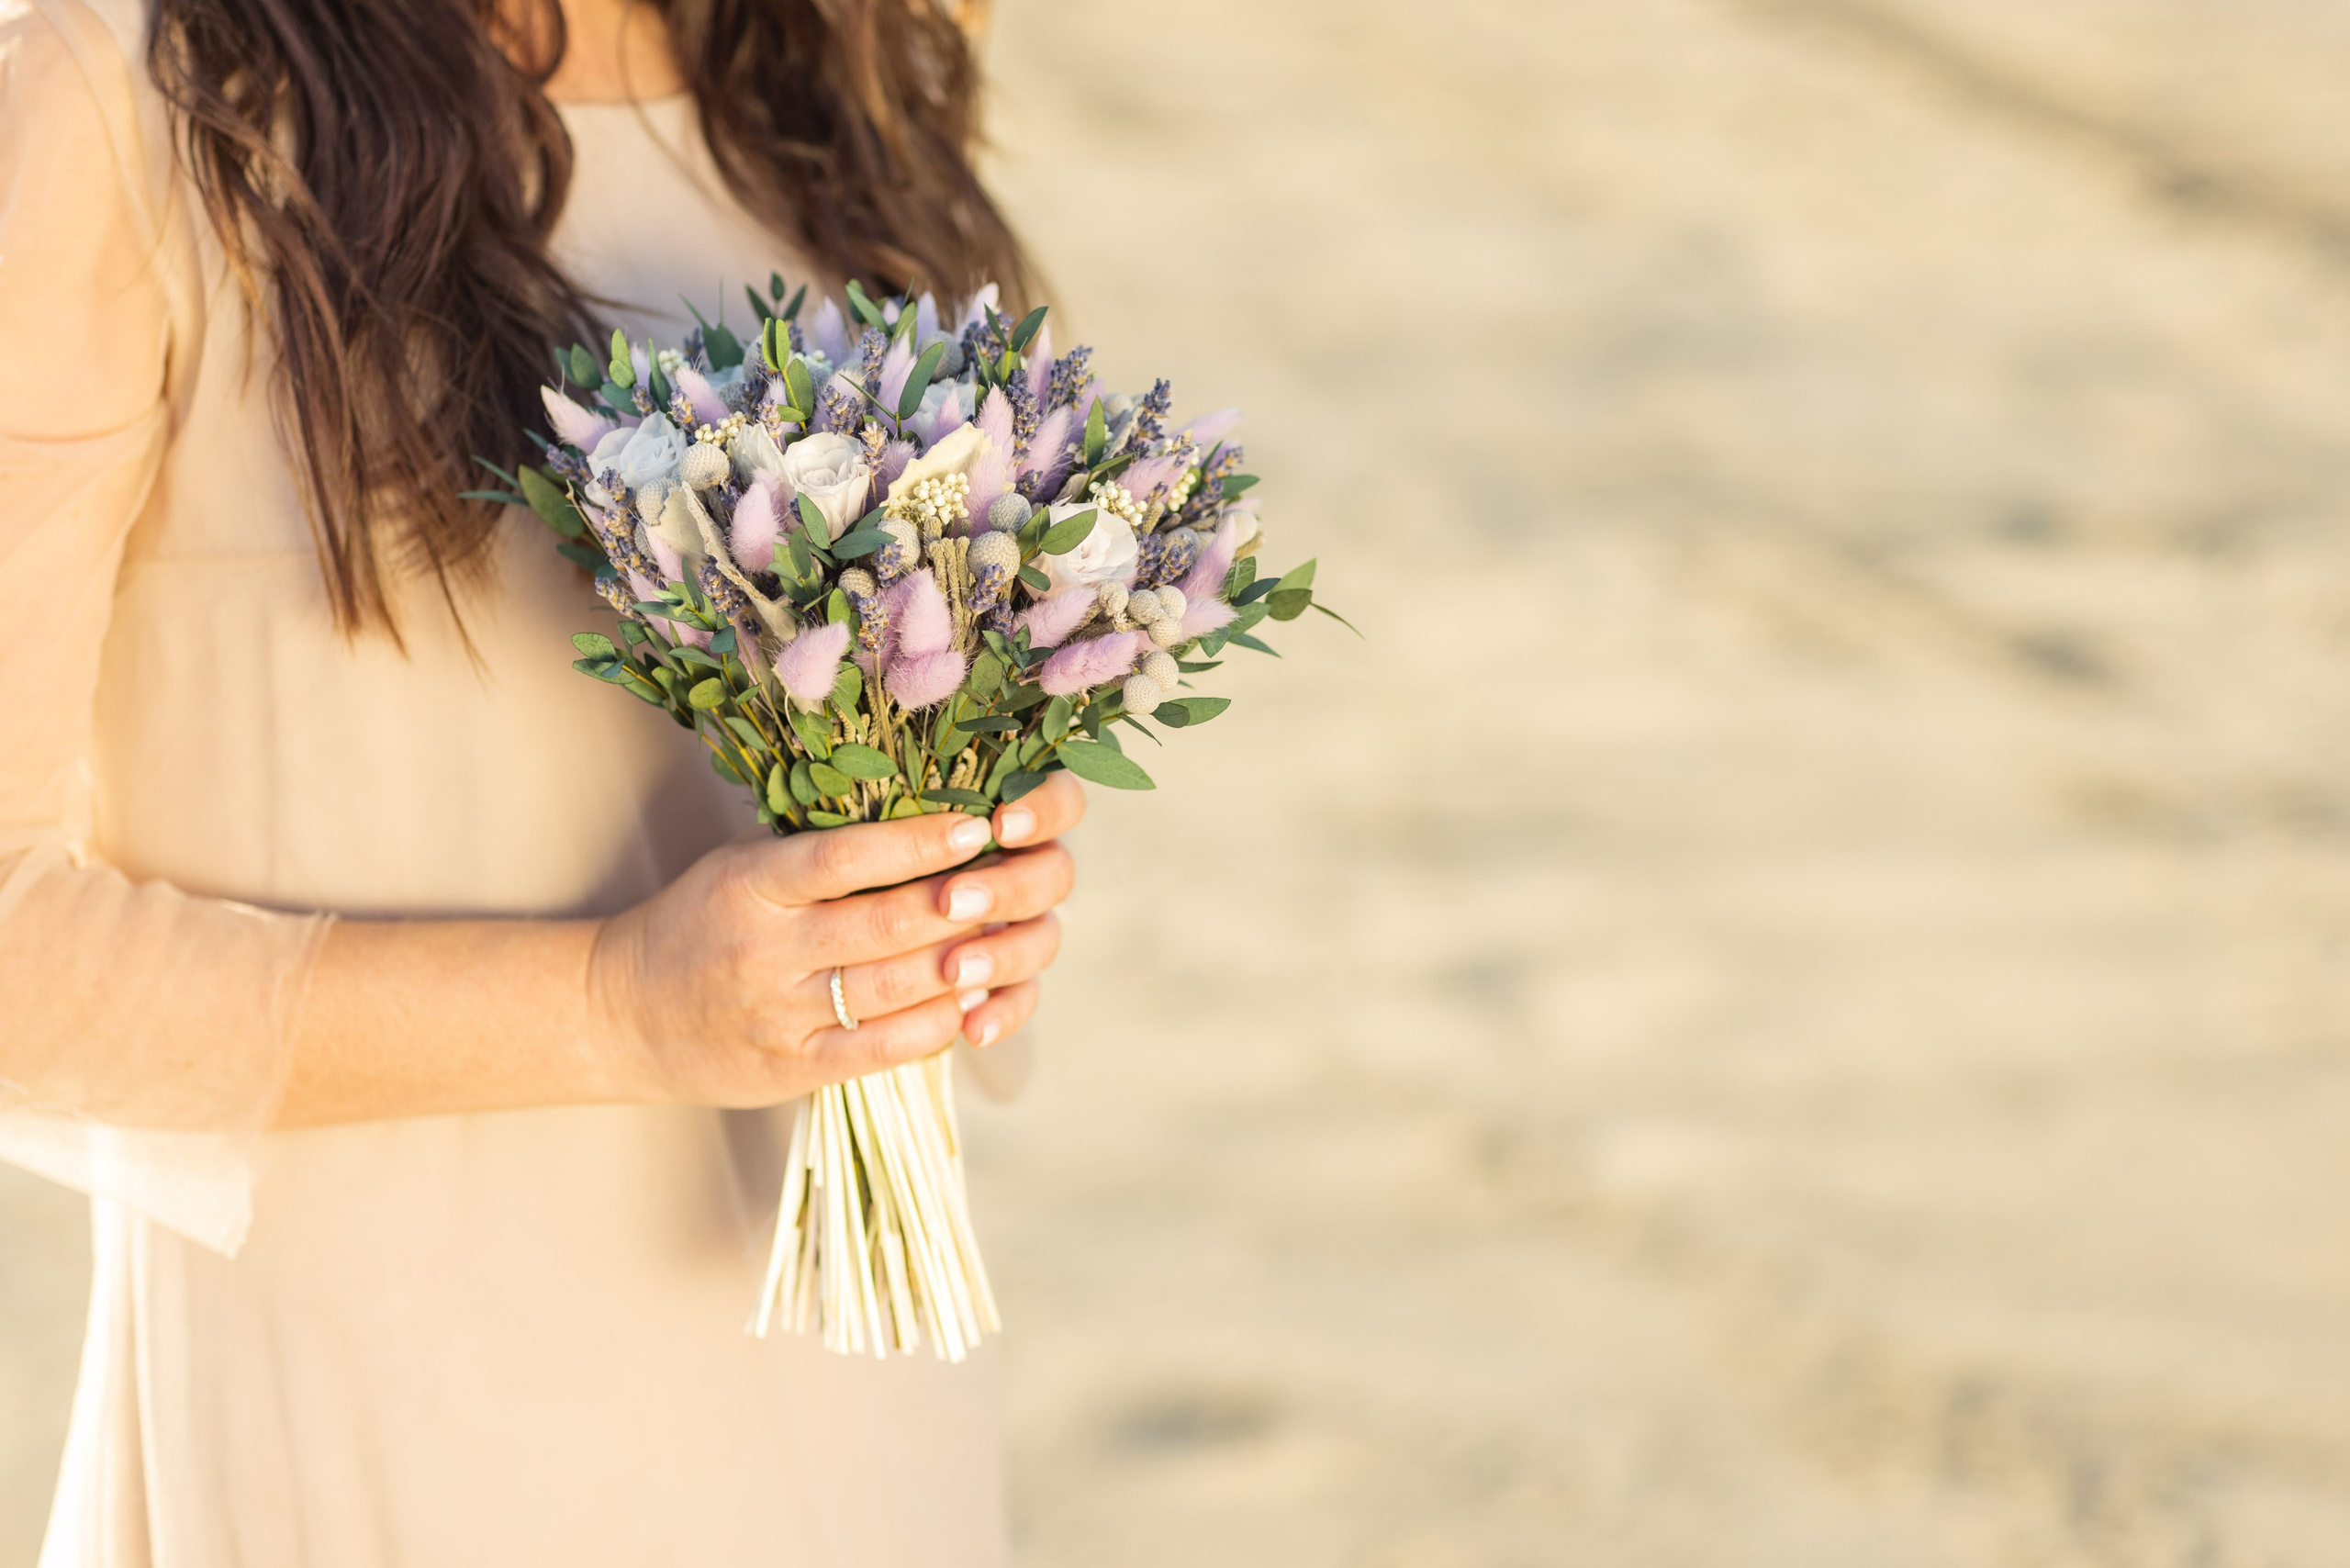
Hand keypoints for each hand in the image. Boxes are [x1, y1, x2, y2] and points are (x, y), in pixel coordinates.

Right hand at [588, 774, 1085, 1106]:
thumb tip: (924, 814)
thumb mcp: (743, 867)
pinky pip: (881, 1049)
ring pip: (892, 988)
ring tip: (1008, 937)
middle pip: (883, 926)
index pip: (843, 858)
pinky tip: (973, 1000)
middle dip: (960, 905)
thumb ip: (818, 850)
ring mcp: (780, 1015)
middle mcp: (765, 950)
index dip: (916, 842)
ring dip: (963, 964)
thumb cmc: (704, 922)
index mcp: (751, 885)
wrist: (623, 1014)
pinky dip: (936, 1025)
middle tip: (1013, 882)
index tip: (975, 826)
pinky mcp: (793, 1069)